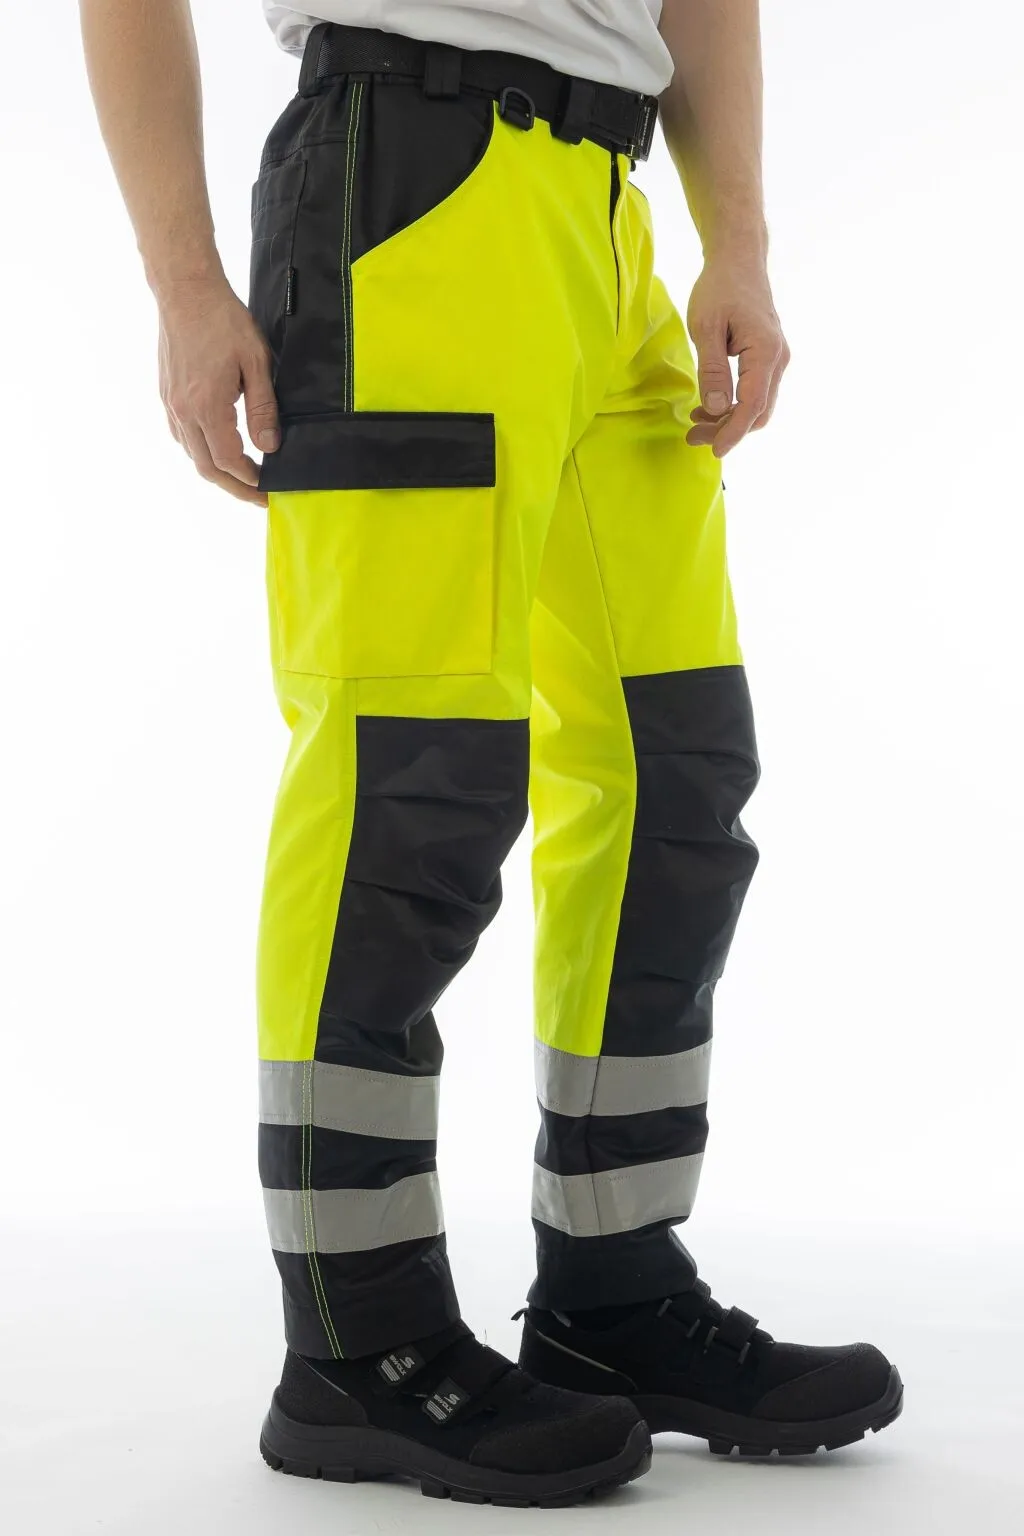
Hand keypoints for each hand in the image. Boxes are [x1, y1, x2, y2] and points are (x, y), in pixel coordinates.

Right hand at [158, 276, 279, 505]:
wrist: (186, 291)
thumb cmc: (224, 321)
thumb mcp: (256, 363)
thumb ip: (264, 409)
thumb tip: (270, 446)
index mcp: (207, 406)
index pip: (230, 461)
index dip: (251, 480)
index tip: (269, 490)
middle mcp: (184, 411)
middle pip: (207, 468)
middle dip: (234, 487)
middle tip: (257, 498)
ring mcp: (171, 404)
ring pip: (192, 454)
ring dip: (216, 471)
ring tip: (242, 478)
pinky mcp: (166, 395)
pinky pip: (182, 436)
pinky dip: (201, 451)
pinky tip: (217, 449)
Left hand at [686, 254, 789, 457]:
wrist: (739, 259)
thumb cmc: (719, 287)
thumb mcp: (706, 327)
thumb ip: (712, 369)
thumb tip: (716, 409)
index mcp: (766, 352)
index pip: (752, 405)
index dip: (733, 432)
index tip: (713, 450)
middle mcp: (779, 359)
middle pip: (758, 412)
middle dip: (728, 430)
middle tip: (693, 436)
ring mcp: (777, 359)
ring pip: (758, 405)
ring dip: (729, 420)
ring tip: (696, 423)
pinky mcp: (769, 358)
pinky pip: (756, 392)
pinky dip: (734, 406)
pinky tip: (709, 407)